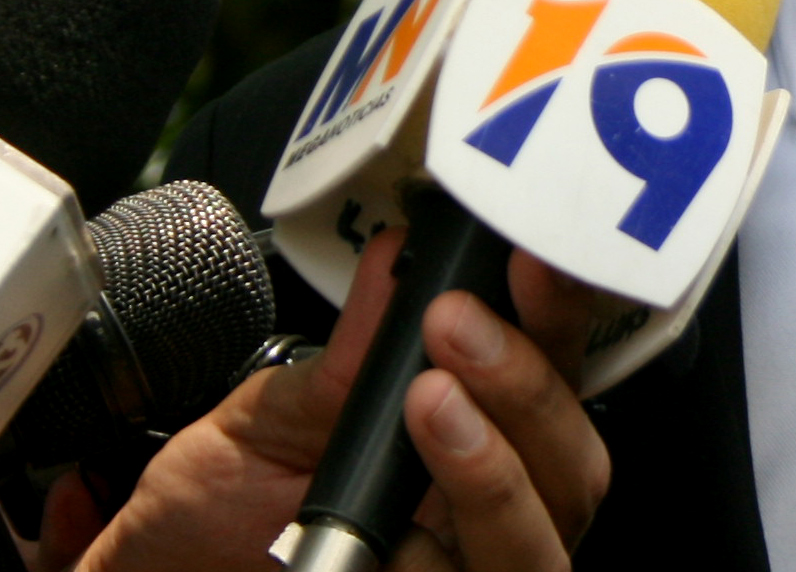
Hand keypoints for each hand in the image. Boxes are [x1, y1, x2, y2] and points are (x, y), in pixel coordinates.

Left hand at [55, 227, 608, 571]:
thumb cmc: (220, 508)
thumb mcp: (275, 414)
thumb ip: (347, 353)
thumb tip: (396, 256)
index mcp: (477, 437)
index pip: (558, 377)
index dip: (564, 320)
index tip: (527, 261)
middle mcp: (488, 513)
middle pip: (575, 467)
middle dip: (528, 389)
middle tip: (453, 323)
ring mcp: (465, 571)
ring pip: (543, 548)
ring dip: (496, 474)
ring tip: (430, 404)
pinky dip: (437, 570)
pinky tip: (393, 544)